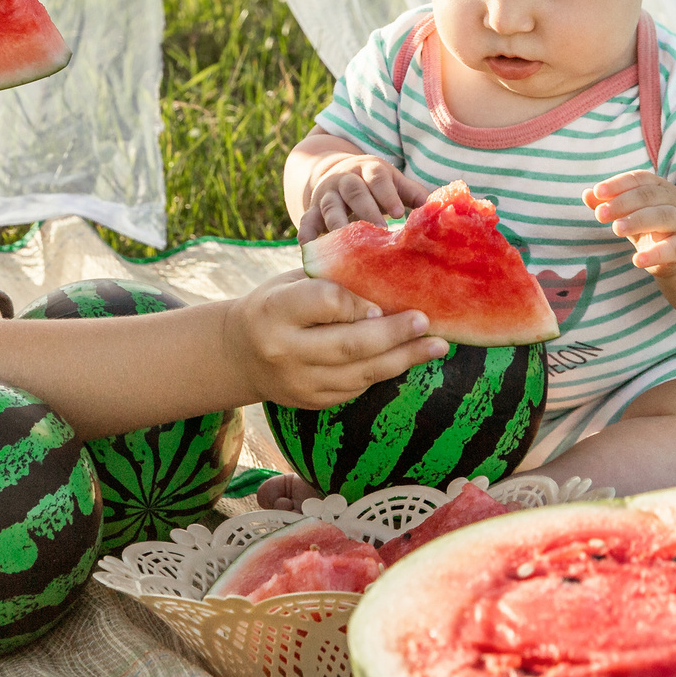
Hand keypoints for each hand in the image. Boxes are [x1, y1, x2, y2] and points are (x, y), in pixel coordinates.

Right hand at [228, 270, 443, 408]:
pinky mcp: (312, 402)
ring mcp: (299, 383)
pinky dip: (384, 371)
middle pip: (349, 344)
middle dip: (394, 333)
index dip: (357, 302)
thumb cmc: (274, 306)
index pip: (325, 303)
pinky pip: (357, 388)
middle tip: (426, 321)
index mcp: (274, 311)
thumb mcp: (289, 283)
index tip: (381, 300)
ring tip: (437, 346)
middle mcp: (285, 351)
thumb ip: (330, 281)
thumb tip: (388, 274)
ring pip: (360, 373)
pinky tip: (408, 358)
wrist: (238, 354)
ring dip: (403, 358)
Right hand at [295, 150, 432, 242]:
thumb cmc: (377, 184)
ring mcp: (328, 194)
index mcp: (370, 170)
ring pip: (330, 205)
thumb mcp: (394, 182)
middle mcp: (346, 179)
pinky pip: (307, 218)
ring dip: (337, 222)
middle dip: (365, 209)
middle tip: (378, 230)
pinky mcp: (313, 208)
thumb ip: (413, 193)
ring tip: (346, 243)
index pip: (378, 178)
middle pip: (354, 191)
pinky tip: (307, 244)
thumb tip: (439, 210)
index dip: (387, 194)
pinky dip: (306, 230)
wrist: (339, 173)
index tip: (399, 213)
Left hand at [586, 170, 675, 275]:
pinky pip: (672, 248)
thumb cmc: (651, 225)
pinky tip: (637, 260)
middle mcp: (672, 200)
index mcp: (658, 186)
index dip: (617, 184)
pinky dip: (655, 254)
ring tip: (616, 229)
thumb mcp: (630, 212)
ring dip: (637, 221)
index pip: (638, 179)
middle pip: (648, 196)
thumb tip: (586, 194)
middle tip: (600, 214)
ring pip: (662, 217)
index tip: (597, 192)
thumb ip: (609, 203)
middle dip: (622, 203)